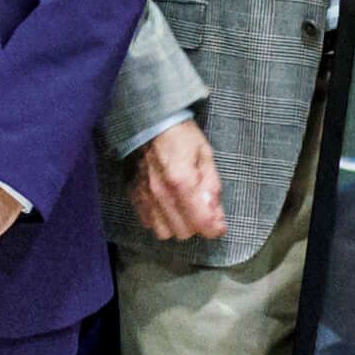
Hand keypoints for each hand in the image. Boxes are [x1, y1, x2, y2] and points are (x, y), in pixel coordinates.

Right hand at [126, 121, 226, 245]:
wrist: (149, 122)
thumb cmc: (181, 136)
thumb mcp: (206, 155)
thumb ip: (211, 186)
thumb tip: (216, 215)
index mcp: (182, 182)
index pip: (202, 222)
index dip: (215, 228)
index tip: (220, 226)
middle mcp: (161, 194)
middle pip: (183, 232)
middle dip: (197, 226)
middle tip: (203, 212)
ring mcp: (145, 196)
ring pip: (164, 232)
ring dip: (177, 226)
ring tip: (184, 210)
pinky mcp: (134, 196)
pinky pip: (148, 222)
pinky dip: (160, 220)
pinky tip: (167, 206)